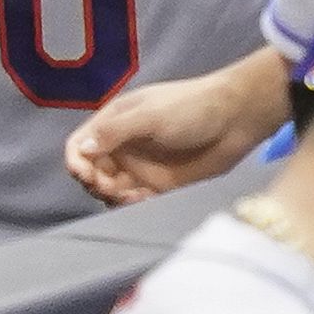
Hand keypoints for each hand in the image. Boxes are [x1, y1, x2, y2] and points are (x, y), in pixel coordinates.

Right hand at [65, 53, 288, 204]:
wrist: (236, 119)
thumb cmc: (192, 107)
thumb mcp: (149, 115)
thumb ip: (115, 132)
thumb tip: (82, 151)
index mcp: (115, 122)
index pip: (80, 145)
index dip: (76, 161)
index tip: (85, 174)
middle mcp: (123, 146)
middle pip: (92, 172)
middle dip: (95, 184)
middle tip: (111, 188)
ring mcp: (141, 167)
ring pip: (111, 191)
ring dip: (113, 198)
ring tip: (131, 196)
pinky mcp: (160, 186)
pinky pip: (135, 202)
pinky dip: (133, 206)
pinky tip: (144, 201)